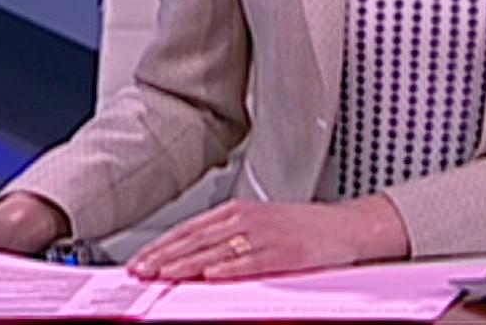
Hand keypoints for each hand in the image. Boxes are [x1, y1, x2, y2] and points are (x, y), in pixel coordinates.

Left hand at [125, 197, 408, 280]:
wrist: (346, 226)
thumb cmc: (301, 228)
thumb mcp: (258, 224)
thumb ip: (224, 236)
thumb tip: (187, 256)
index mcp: (238, 210)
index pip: (189, 229)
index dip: (161, 246)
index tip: (138, 261)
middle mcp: (248, 219)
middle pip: (198, 240)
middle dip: (165, 257)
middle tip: (140, 272)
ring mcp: (267, 234)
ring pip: (218, 250)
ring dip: (187, 264)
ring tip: (164, 275)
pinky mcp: (285, 251)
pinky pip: (252, 261)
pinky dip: (230, 268)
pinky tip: (211, 275)